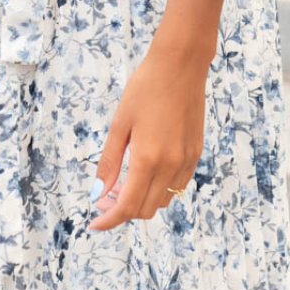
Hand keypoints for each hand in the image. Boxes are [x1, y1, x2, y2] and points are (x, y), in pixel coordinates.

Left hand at [88, 33, 210, 231]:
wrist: (181, 65)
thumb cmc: (145, 88)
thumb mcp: (120, 124)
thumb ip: (109, 162)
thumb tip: (98, 193)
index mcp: (148, 159)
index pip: (128, 206)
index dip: (109, 220)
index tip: (94, 224)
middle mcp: (170, 165)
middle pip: (146, 209)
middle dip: (122, 210)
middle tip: (104, 196)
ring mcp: (186, 160)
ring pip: (163, 200)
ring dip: (142, 200)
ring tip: (123, 182)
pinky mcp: (195, 153)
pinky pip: (177, 185)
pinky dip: (159, 188)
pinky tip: (145, 171)